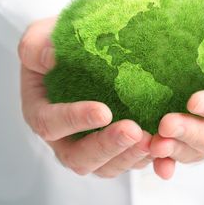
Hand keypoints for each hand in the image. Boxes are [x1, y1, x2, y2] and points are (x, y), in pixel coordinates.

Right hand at [19, 17, 153, 177]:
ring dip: (129, 157)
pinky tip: (166, 146)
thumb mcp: (40, 37)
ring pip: (106, 167)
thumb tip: (49, 57)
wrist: (85, 48)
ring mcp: (89, 147)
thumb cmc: (58, 41)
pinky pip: (128, 163)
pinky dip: (147, 159)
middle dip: (108, 146)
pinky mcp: (115, 149)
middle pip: (79, 157)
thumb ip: (37, 46)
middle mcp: (63, 139)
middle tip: (134, 131)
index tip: (104, 111)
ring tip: (153, 140)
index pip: (51, 124)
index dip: (76, 121)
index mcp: (40, 112)